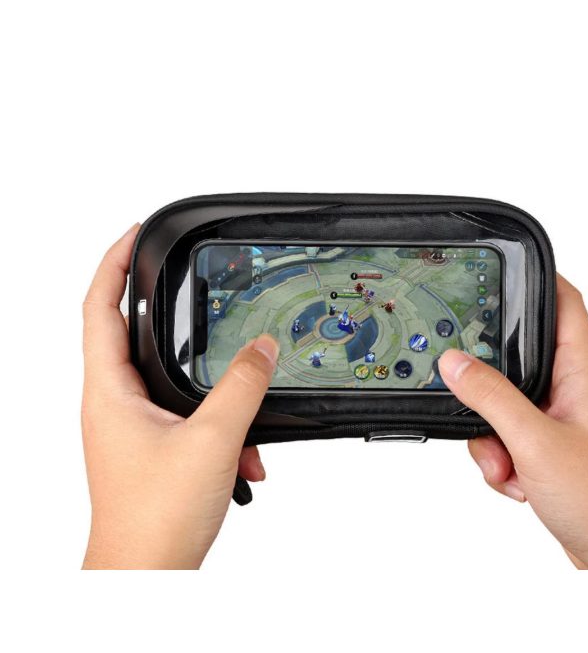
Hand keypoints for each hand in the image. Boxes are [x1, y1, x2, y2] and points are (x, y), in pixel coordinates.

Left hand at [81, 225, 278, 568]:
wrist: (145, 578)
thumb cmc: (154, 521)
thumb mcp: (213, 439)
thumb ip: (242, 386)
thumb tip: (262, 349)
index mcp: (110, 392)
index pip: (98, 307)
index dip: (113, 263)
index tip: (133, 235)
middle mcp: (114, 405)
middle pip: (132, 336)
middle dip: (166, 314)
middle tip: (189, 287)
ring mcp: (132, 428)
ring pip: (170, 382)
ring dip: (210, 388)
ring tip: (244, 405)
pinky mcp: (153, 449)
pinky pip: (187, 417)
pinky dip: (220, 425)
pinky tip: (246, 456)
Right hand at [439, 275, 587, 568]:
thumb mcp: (534, 443)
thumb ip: (490, 397)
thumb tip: (454, 363)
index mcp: (584, 371)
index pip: (564, 301)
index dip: (536, 279)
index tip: (499, 273)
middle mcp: (573, 389)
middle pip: (516, 357)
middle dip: (488, 386)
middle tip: (479, 402)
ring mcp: (559, 418)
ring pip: (502, 402)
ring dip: (491, 434)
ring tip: (509, 462)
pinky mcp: (546, 446)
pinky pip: (505, 435)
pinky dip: (501, 458)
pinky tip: (517, 481)